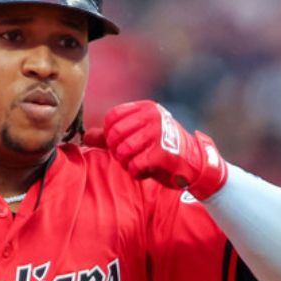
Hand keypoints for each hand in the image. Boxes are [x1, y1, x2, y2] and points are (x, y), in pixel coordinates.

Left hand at [84, 101, 228, 198]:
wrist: (195, 163)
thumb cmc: (161, 149)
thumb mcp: (137, 137)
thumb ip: (109, 136)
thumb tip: (85, 137)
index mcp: (146, 108)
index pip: (112, 118)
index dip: (110, 136)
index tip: (121, 144)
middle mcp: (153, 116)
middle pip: (114, 135)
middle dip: (118, 151)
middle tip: (130, 157)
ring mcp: (159, 133)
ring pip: (123, 151)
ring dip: (127, 163)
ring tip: (138, 163)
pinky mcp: (163, 152)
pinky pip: (135, 165)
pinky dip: (137, 172)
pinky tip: (147, 170)